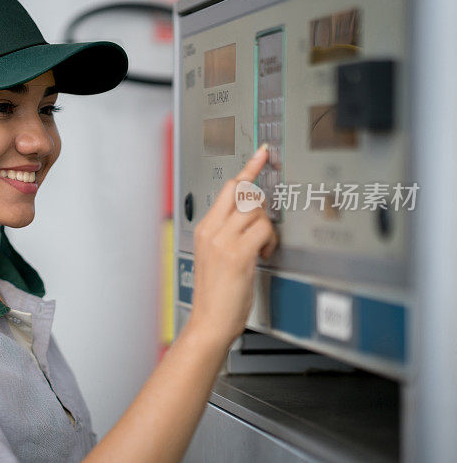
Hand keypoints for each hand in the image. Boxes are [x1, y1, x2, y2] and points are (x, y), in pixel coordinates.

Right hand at [181, 144, 278, 346]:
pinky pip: (265, 230)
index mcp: (204, 228)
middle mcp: (211, 230)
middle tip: (262, 216)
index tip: (262, 153)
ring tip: (262, 247)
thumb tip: (252, 217)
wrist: (209, 322)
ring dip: (267, 226)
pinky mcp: (238, 253)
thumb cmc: (215, 295)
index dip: (249, 168)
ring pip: (257, 210)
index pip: (228, 188)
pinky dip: (271, 241)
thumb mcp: (214, 256)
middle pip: (242, 190)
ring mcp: (223, 240)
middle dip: (259, 197)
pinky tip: (264, 254)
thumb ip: (228, 233)